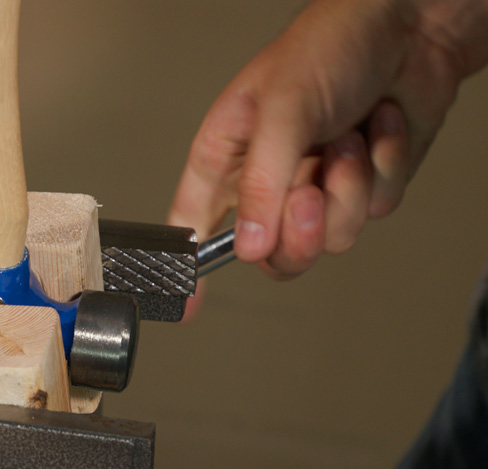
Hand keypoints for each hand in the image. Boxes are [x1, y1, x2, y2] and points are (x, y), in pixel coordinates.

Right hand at [169, 0, 487, 279]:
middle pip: (269, 253)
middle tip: (309, 192)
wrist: (412, 29)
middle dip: (298, 229)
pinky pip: (372, 213)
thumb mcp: (280, 109)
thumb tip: (245, 245)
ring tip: (347, 139)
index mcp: (226, 159)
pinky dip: (382, 170)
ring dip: (348, 188)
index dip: (188, 270)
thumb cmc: (328, 46)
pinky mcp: (362, 189)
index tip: (186, 308)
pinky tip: (376, 131)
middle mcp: (267, 182)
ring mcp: (317, 189)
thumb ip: (260, 183)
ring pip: (326, 240)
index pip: (193, 228)